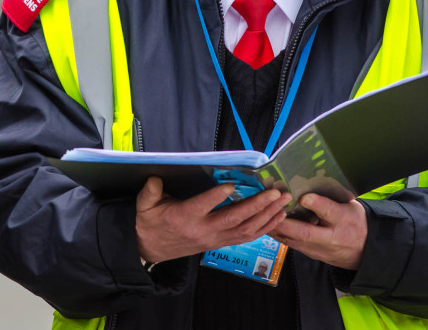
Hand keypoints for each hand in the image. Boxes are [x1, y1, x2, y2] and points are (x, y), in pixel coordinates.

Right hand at [135, 176, 289, 263]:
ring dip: (267, 216)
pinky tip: (278, 217)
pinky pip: (247, 237)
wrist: (153, 249)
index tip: (229, 185)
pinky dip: (265, 228)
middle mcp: (204, 230)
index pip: (202, 206)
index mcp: (184, 217)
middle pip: (233, 219)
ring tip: (282, 202)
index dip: (215, 197)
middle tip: (274, 193)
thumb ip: (149, 191)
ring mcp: (215, 238)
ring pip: (245, 229)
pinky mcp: (221, 242)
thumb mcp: (145, 206)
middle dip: (256, 205)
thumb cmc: (151, 223)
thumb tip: (154, 178)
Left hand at [270, 193, 366, 269]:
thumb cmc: (356, 223)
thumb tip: (305, 196)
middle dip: (282, 222)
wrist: (365, 250)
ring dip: (277, 230)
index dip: (314, 205)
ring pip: (293, 241)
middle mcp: (328, 242)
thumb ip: (328, 203)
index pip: (327, 214)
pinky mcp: (311, 254)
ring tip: (262, 216)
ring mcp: (318, 251)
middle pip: (302, 233)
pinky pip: (293, 245)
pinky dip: (280, 235)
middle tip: (267, 208)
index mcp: (341, 226)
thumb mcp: (349, 208)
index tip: (299, 196)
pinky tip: (270, 225)